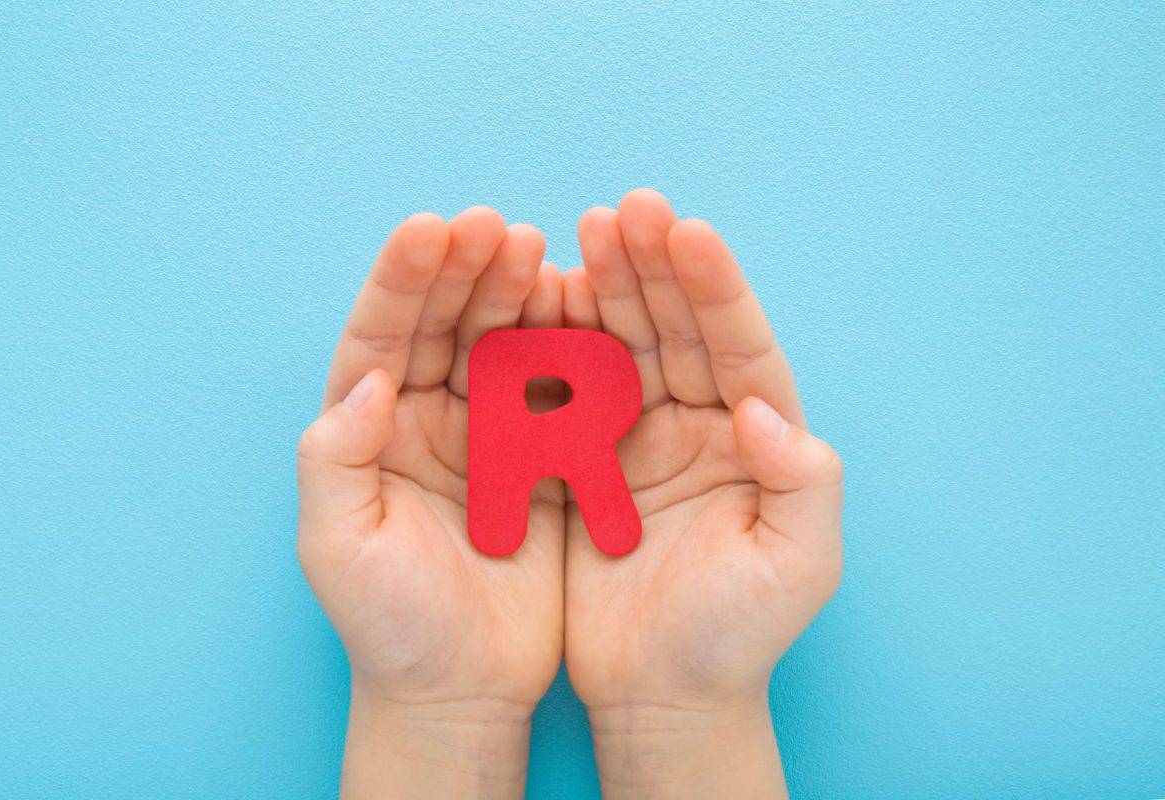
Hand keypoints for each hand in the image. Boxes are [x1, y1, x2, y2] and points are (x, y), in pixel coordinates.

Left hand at [297, 209, 564, 798]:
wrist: (463, 687)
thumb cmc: (390, 626)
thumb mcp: (339, 549)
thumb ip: (336, 461)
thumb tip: (366, 379)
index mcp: (372, 429)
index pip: (381, 337)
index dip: (403, 282)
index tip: (432, 229)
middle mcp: (427, 417)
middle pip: (445, 325)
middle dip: (468, 270)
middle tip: (500, 228)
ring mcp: (490, 433)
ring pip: (504, 344)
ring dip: (521, 296)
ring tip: (544, 253)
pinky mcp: (545, 457)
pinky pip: (559, 388)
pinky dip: (570, 348)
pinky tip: (586, 311)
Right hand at [563, 190, 843, 797]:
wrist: (659, 693)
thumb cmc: (734, 639)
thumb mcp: (794, 570)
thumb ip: (802, 485)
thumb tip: (764, 408)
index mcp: (754, 439)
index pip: (738, 348)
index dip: (715, 289)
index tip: (687, 232)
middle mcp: (699, 424)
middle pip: (678, 329)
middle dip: (655, 267)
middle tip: (625, 210)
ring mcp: (638, 437)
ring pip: (622, 345)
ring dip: (604, 288)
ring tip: (578, 235)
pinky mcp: (582, 460)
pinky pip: (567, 389)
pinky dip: (554, 343)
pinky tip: (537, 300)